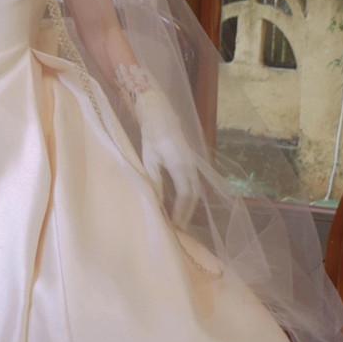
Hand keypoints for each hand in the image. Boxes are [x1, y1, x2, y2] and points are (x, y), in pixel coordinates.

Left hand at [114, 61, 199, 227]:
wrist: (159, 111)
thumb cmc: (151, 134)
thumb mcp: (148, 159)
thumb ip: (154, 181)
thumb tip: (156, 204)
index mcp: (181, 165)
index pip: (185, 195)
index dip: (181, 213)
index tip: (175, 227)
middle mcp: (191, 165)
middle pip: (194, 195)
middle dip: (187, 213)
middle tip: (179, 229)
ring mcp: (192, 162)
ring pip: (194, 189)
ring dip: (188, 205)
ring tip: (179, 220)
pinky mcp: (189, 160)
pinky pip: (191, 182)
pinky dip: (186, 195)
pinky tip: (178, 203)